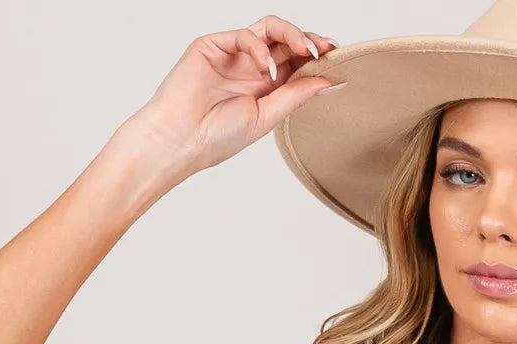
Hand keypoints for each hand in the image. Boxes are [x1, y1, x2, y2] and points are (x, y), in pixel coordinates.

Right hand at [122, 16, 339, 184]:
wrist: (180, 141)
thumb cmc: (215, 137)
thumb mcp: (268, 116)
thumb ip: (296, 95)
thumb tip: (329, 81)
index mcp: (263, 87)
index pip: (295, 62)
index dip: (316, 57)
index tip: (337, 60)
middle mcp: (250, 67)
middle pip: (286, 41)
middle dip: (309, 41)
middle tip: (327, 50)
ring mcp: (232, 54)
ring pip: (269, 29)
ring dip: (292, 35)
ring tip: (306, 50)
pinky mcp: (213, 45)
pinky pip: (245, 36)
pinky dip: (261, 49)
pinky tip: (267, 71)